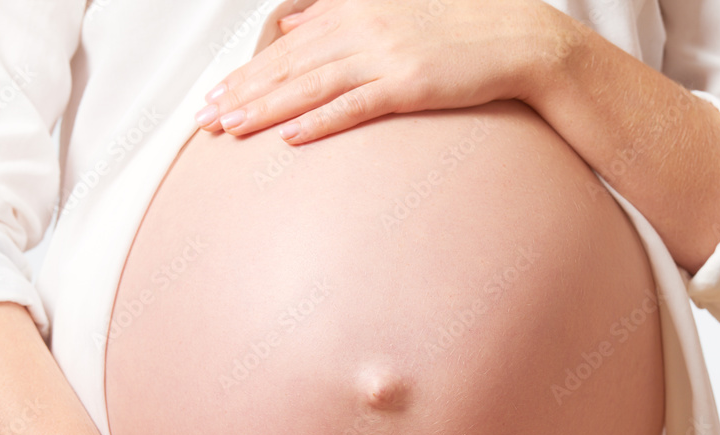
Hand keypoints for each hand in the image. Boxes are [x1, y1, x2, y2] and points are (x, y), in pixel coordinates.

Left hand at [195, 0, 560, 143]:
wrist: (516, 39)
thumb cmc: (455, 31)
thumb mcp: (389, 12)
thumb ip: (336, 17)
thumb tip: (293, 28)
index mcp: (354, 10)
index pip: (288, 47)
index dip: (247, 72)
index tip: (215, 93)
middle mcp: (362, 28)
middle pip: (288, 66)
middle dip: (241, 93)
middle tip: (203, 118)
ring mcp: (385, 56)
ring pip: (310, 85)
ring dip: (264, 108)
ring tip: (228, 128)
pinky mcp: (408, 84)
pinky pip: (354, 106)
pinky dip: (319, 121)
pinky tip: (288, 137)